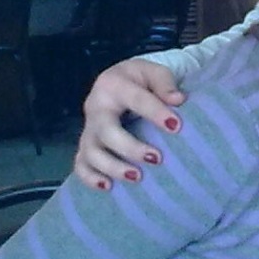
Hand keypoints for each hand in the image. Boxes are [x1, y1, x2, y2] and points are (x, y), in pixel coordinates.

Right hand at [73, 59, 185, 190]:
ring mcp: (88, 129)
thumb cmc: (141, 78)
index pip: (135, 99)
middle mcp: (95, 107)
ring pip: (90, 152)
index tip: (176, 127)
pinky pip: (80, 164)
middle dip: (130, 148)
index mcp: (113, 84)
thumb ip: (165, 84)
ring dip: (113, 167)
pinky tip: (108, 187)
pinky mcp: (85, 145)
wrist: (118, 81)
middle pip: (106, 131)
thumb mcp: (154, 72)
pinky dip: (90, 178)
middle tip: (156, 158)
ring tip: (138, 177)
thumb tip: (178, 100)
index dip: (156, 113)